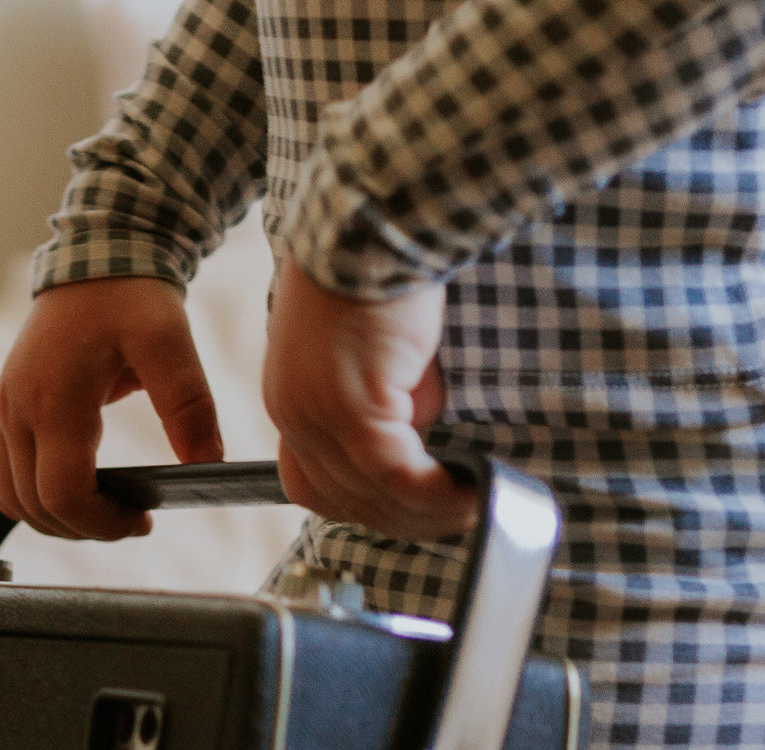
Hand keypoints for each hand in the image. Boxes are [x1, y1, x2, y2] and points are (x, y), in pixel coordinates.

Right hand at [0, 277, 221, 538]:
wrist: (95, 258)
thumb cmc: (129, 297)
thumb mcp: (170, 343)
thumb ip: (190, 406)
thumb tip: (207, 463)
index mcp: (53, 403)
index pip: (63, 495)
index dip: (102, 523)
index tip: (142, 520)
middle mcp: (16, 412)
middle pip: (35, 506)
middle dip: (87, 527)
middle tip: (133, 519)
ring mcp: (4, 412)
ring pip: (11, 499)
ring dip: (56, 520)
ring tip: (106, 511)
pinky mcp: (5, 411)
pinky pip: (1, 476)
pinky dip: (33, 499)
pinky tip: (76, 493)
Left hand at [261, 254, 476, 541]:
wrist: (379, 215)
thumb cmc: (383, 266)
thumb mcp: (375, 351)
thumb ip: (386, 399)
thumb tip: (419, 435)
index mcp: (291, 398)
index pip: (314, 485)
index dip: (366, 505)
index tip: (415, 507)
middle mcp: (293, 412)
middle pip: (341, 502)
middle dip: (403, 518)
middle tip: (456, 515)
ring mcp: (318, 412)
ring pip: (371, 496)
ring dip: (427, 510)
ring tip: (473, 506)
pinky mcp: (353, 406)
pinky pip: (395, 474)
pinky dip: (434, 491)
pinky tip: (468, 491)